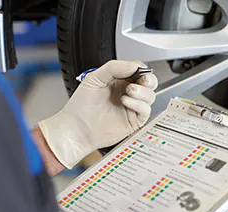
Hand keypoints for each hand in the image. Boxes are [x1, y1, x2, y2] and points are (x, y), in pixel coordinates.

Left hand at [38, 60, 157, 168]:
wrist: (77, 129)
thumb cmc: (81, 107)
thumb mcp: (94, 78)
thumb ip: (114, 67)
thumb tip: (134, 66)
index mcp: (119, 81)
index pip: (139, 71)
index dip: (141, 69)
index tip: (136, 69)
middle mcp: (127, 93)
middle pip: (150, 83)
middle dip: (149, 80)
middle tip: (143, 80)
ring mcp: (132, 107)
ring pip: (150, 95)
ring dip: (142, 92)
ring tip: (128, 92)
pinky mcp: (135, 120)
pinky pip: (146, 109)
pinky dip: (138, 104)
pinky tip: (125, 101)